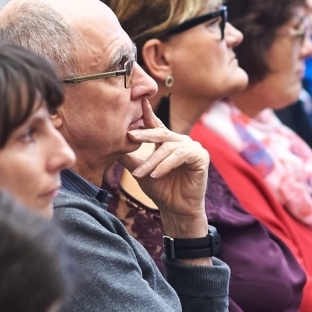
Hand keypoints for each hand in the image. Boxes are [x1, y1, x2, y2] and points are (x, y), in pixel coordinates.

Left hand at [123, 98, 209, 238]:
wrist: (176, 210)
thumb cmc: (160, 191)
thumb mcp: (140, 172)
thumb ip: (129, 158)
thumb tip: (110, 145)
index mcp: (167, 142)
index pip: (156, 125)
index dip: (148, 114)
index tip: (139, 101)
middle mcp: (181, 142)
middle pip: (161, 134)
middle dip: (145, 135)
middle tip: (130, 136)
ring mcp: (193, 148)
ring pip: (169, 148)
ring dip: (153, 161)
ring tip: (141, 173)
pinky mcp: (201, 157)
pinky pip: (181, 156)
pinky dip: (166, 165)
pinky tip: (156, 174)